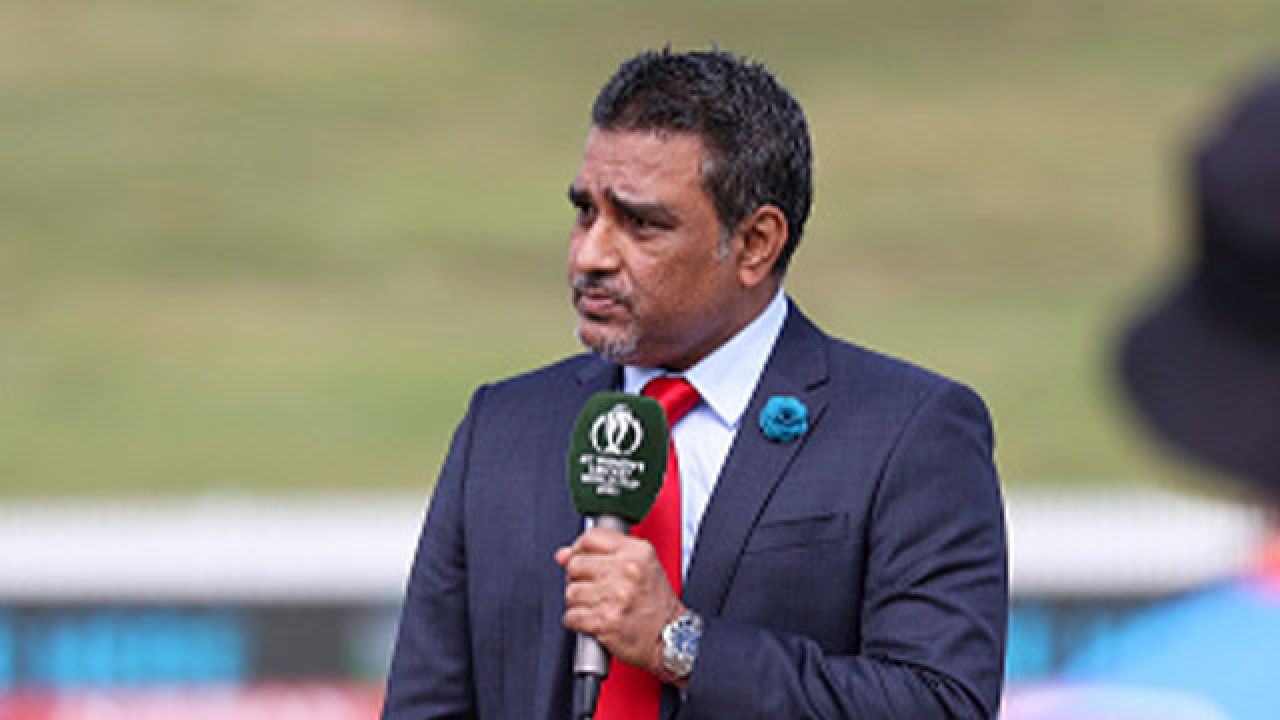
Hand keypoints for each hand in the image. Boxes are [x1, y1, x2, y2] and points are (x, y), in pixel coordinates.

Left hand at [556, 527, 682, 673]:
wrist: (670, 636)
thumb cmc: (656, 603)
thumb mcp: (641, 566)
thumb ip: (602, 554)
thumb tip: (562, 555)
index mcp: (637, 552)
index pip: (591, 538)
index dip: (579, 549)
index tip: (580, 559)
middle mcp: (627, 571)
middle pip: (576, 564)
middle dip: (578, 579)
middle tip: (592, 588)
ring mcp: (616, 596)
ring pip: (571, 592)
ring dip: (578, 602)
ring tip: (595, 606)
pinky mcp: (605, 621)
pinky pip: (571, 616)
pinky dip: (576, 621)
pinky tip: (591, 620)